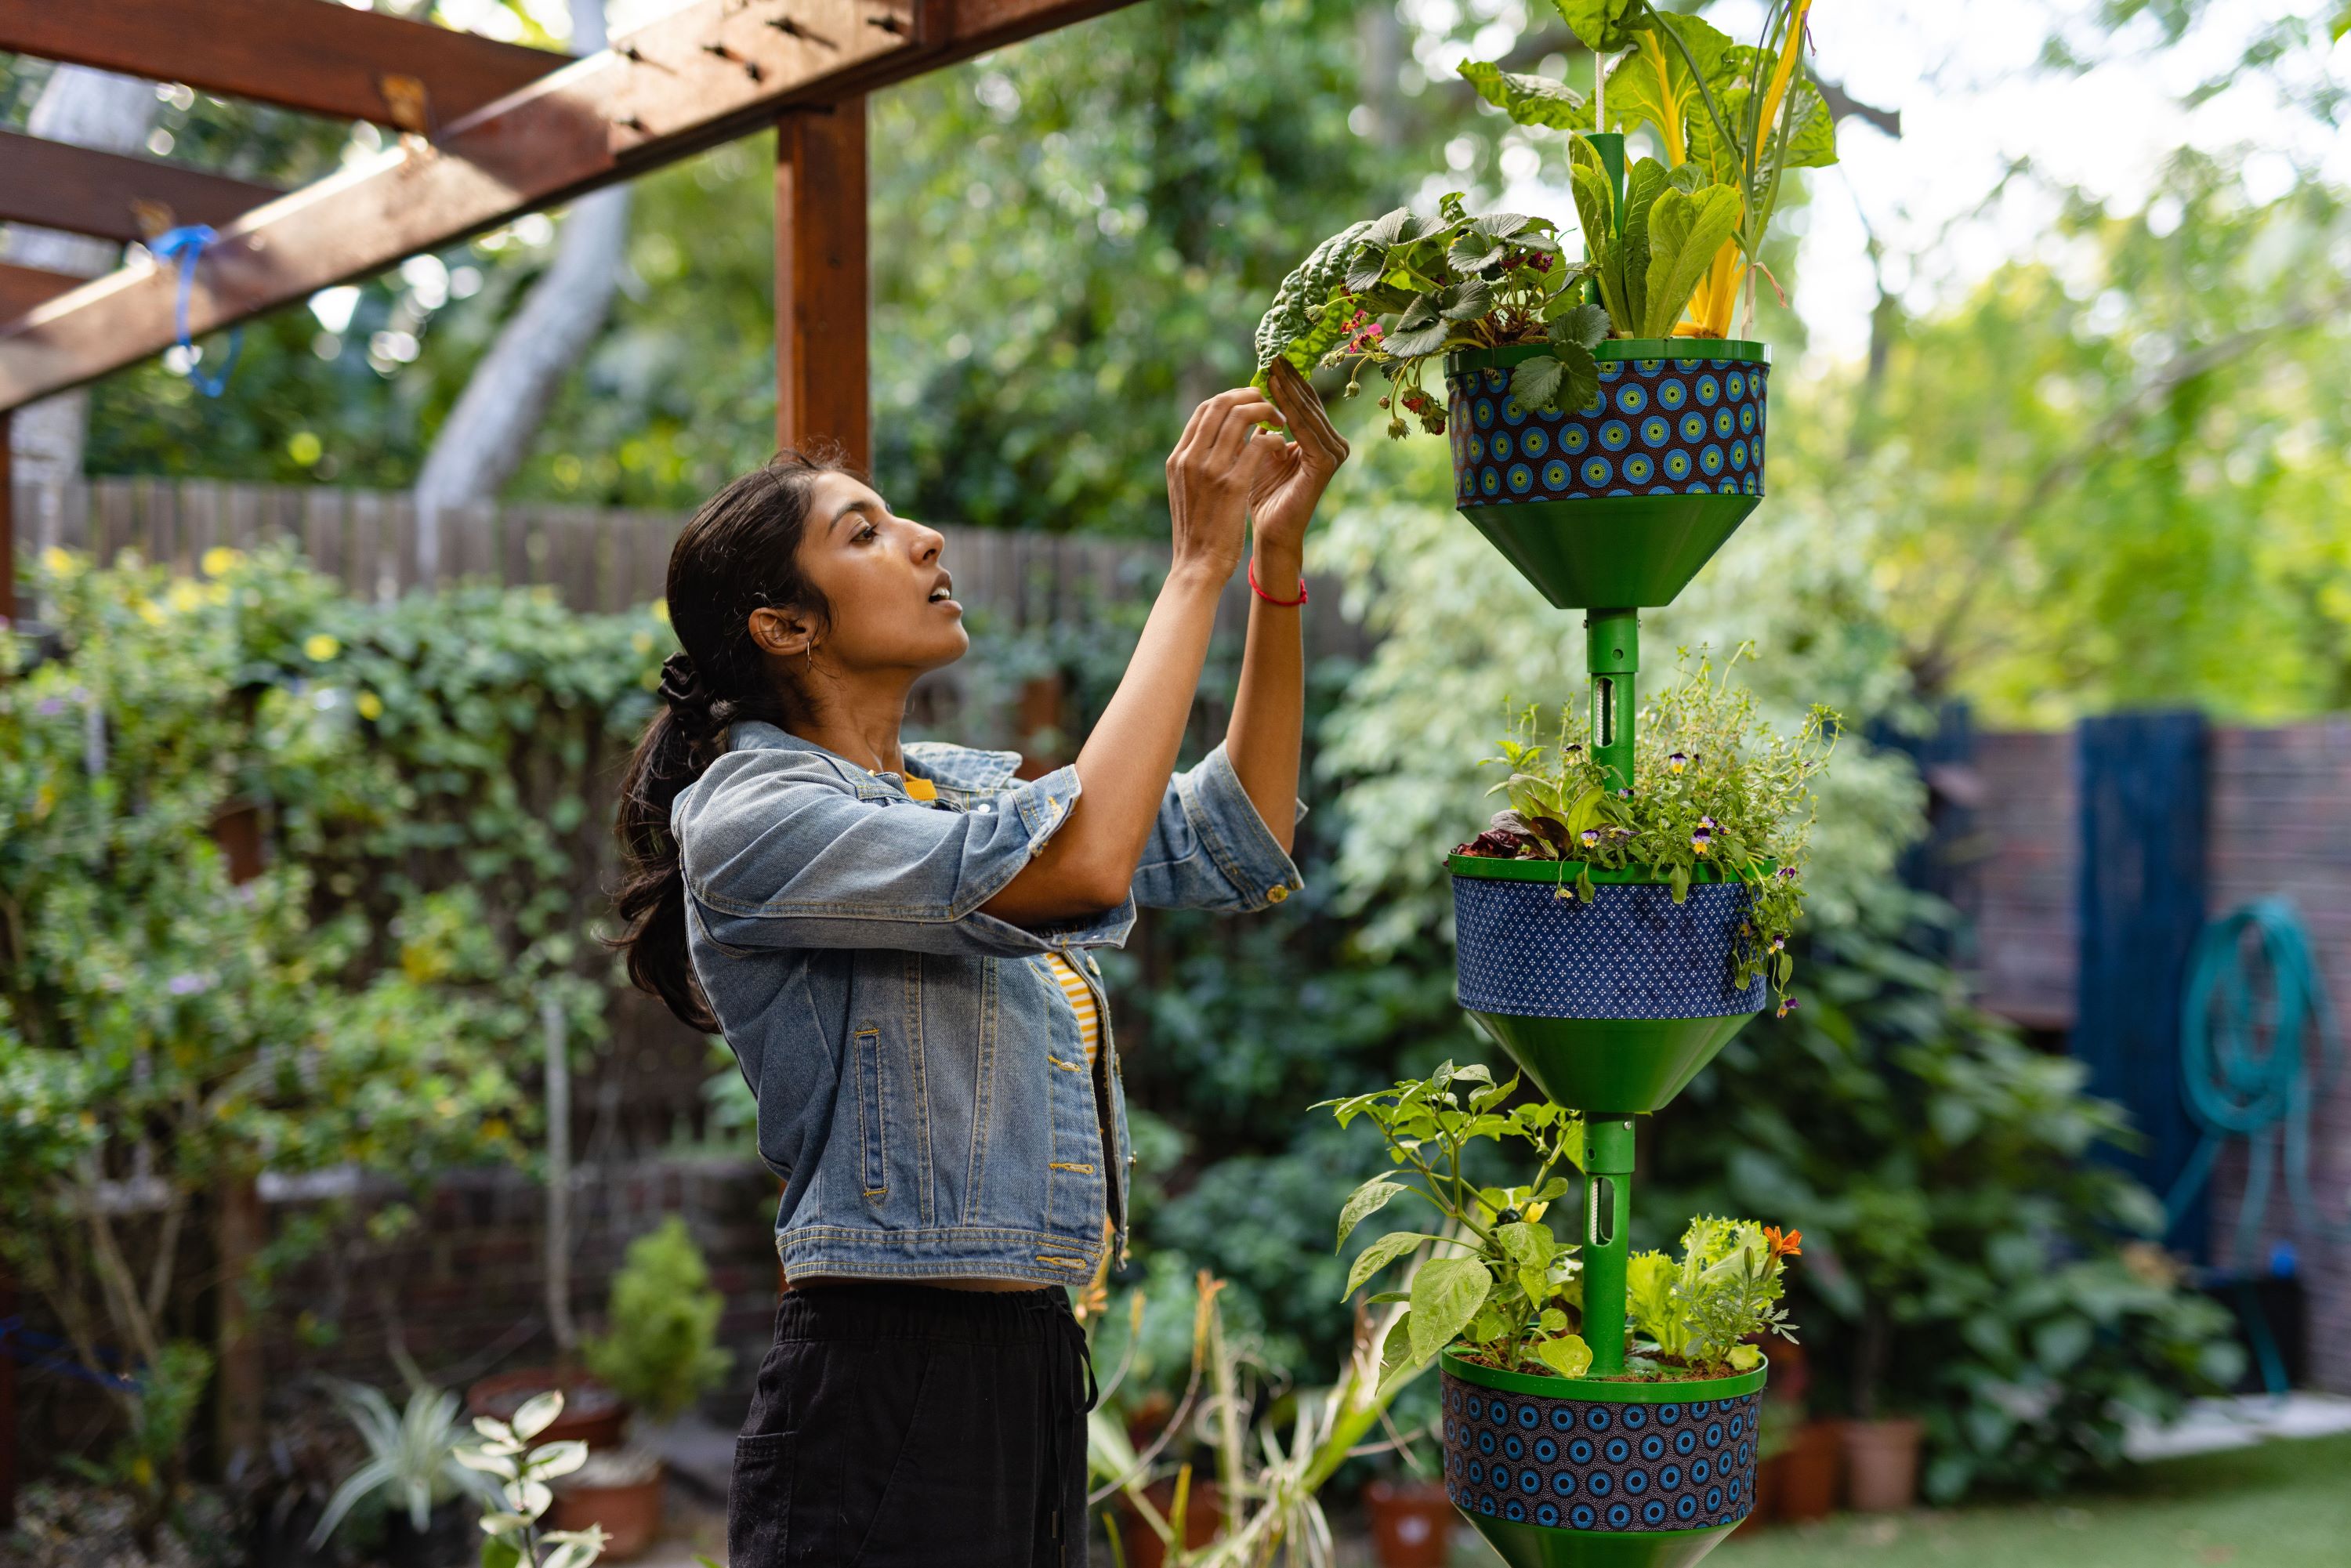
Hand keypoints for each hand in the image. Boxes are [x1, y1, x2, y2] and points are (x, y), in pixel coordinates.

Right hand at [1165, 387, 1286, 581]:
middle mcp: (1190, 457)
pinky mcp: (1232, 484)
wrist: (1196, 566)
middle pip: (1220, 404)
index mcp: (1178, 458)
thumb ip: (1201, 463)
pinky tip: (1281, 447)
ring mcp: (1209, 469)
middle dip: (1249, 395)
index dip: (1231, 397)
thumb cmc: (1198, 532)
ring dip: (1265, 412)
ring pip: (1240, 417)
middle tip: (1270, 401)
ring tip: (1280, 420)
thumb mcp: (1189, 491)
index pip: (1204, 409)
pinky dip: (1273, 439)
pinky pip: (1259, 445)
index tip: (1250, 400)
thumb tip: (1226, 439)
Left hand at [1245, 358, 1350, 563]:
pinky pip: (1305, 430)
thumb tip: (1251, 395)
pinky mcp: (1326, 464)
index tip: (1270, 359)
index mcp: (1322, 440)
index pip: (1304, 403)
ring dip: (1289, 390)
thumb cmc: (1262, 494)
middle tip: (1274, 356)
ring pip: (1307, 414)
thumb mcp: (1261, 450)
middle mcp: (1334, 444)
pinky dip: (1289, 412)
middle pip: (1309, 404)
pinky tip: (1275, 394)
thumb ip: (1263, 426)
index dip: (1288, 381)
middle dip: (1290, 380)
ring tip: (1273, 370)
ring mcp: (1333, 454)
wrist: (1270, 531)